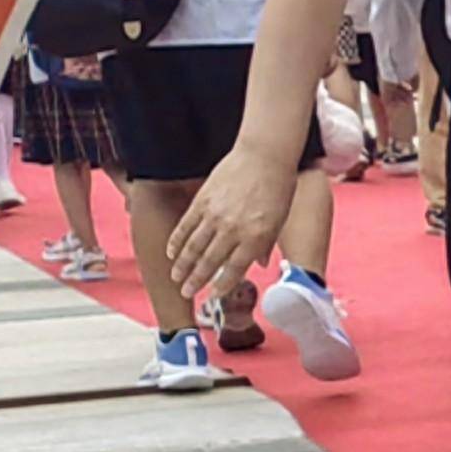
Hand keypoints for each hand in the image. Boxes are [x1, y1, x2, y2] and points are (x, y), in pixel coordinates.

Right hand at [167, 140, 298, 308]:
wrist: (264, 156)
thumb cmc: (278, 188)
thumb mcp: (279, 220)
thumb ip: (265, 245)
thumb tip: (259, 266)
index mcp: (256, 237)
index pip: (234, 269)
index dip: (221, 285)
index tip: (212, 295)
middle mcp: (233, 229)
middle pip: (209, 262)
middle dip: (196, 281)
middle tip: (186, 293)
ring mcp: (215, 215)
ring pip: (193, 247)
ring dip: (183, 266)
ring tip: (176, 278)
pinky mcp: (202, 201)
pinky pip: (185, 226)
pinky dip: (177, 242)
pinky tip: (172, 253)